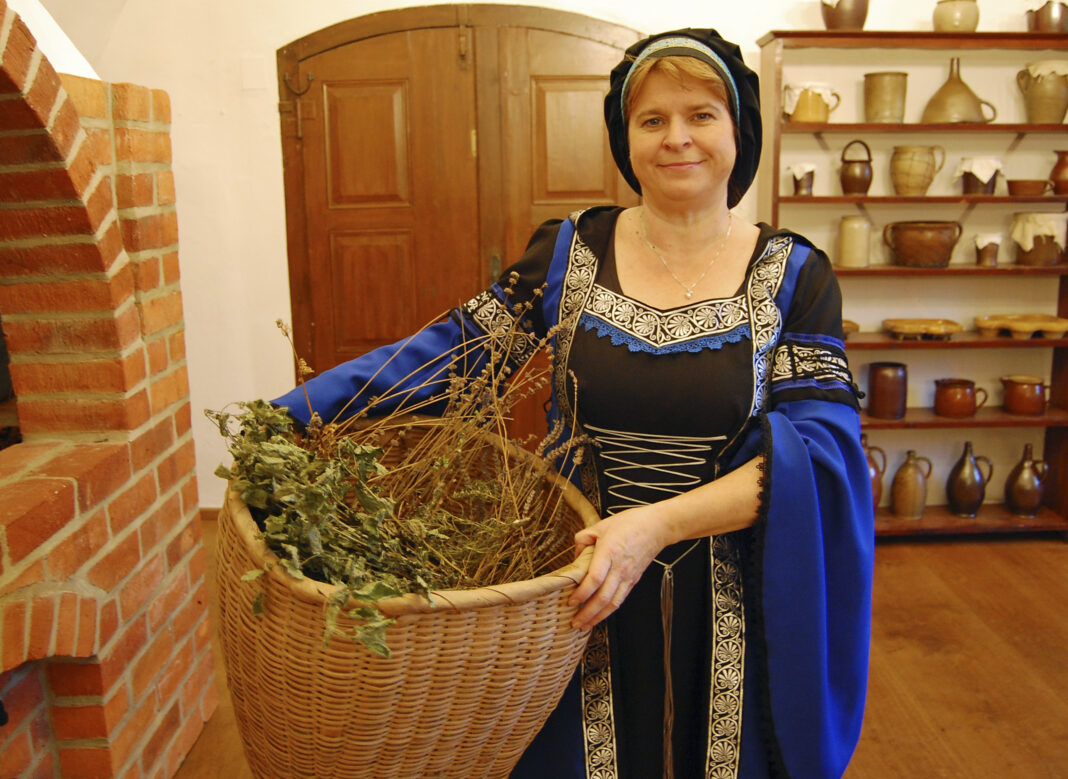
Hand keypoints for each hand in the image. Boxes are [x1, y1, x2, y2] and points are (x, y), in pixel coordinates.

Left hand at [567, 505, 666, 630]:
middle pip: (603, 597)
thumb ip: (583, 539)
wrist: (657, 527)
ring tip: (585, 626)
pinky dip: (609, 610)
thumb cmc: (630, 523)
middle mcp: (619, 568)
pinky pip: (621, 599)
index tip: (571, 601)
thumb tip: (575, 556)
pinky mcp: (634, 580)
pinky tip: (600, 615)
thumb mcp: (601, 525)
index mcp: (609, 552)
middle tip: (575, 623)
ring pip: (613, 602)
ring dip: (598, 617)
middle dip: (587, 613)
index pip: (594, 579)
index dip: (582, 593)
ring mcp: (628, 576)